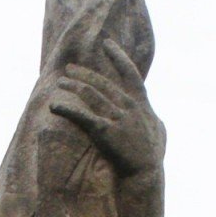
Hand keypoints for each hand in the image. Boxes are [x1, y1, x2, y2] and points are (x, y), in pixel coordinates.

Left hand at [49, 41, 164, 175]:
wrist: (145, 172)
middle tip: (69, 69)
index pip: (129, 73)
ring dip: (73, 86)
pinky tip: (54, 105)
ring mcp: (116, 117)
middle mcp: (128, 106)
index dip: (118, 57)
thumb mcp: (160, 132)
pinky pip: (81, 115)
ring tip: (60, 82)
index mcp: (140, 104)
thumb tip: (155, 118)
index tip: (107, 44)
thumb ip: (154, 120)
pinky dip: (66, 109)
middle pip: (102, 83)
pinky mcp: (104, 130)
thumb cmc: (152, 156)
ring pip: (90, 95)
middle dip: (84, 74)